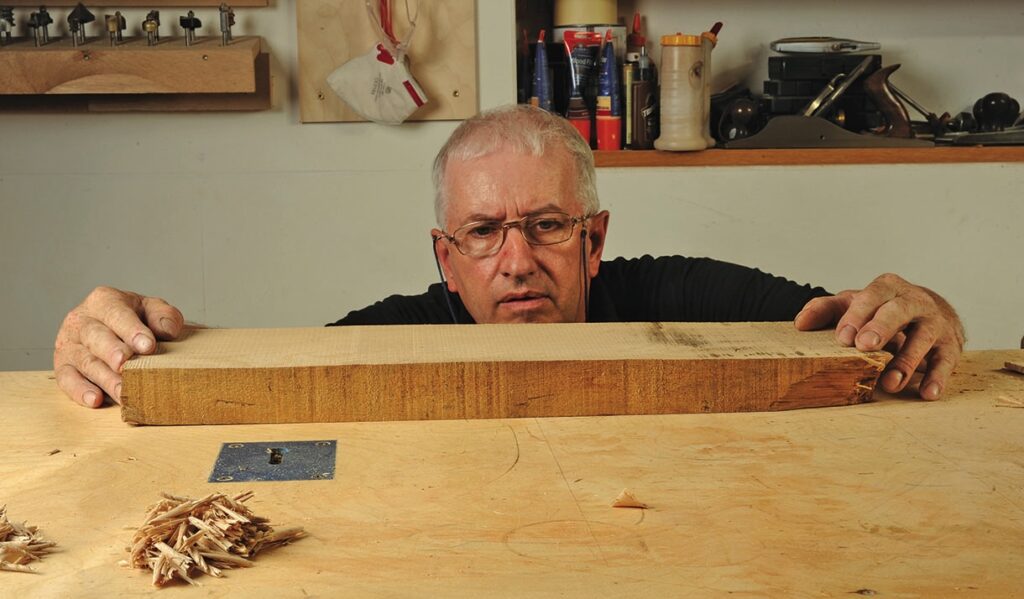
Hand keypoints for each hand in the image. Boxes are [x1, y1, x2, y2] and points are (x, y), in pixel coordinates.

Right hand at [54, 286, 183, 407]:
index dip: (132, 330)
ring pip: (85, 361)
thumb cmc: (137, 320)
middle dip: (112, 352)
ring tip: (123, 392)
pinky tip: (95, 400)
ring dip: (104, 378)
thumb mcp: (153, 311)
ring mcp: (69, 344)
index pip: (116, 314)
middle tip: (126, 366)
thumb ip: (164, 315)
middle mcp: (81, 320)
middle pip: (95, 337)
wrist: (118, 331)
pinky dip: (79, 390)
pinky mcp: (62, 366)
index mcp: (103, 301)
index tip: (148, 346)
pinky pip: (66, 379)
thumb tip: (168, 330)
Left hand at [794, 273, 964, 400]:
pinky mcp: (950, 345)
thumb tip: (800, 324)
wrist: (931, 310)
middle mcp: (914, 301)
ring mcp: (935, 323)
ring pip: (924, 338)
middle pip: (899, 311)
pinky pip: (946, 361)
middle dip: (882, 328)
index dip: (857, 316)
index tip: (843, 338)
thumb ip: (826, 310)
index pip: (871, 297)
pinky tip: (927, 393)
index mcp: (887, 288)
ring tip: (890, 383)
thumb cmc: (883, 309)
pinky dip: (938, 377)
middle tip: (865, 347)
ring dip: (906, 361)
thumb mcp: (854, 304)